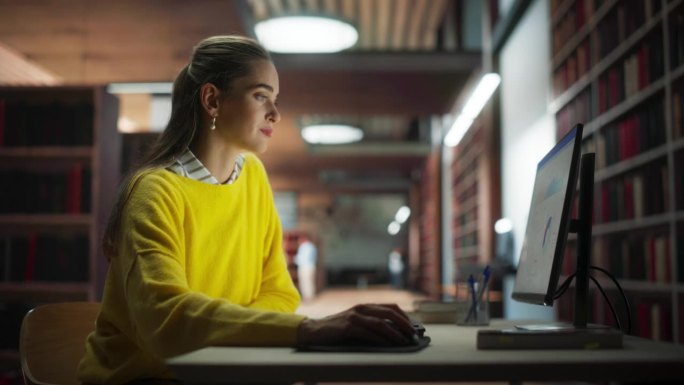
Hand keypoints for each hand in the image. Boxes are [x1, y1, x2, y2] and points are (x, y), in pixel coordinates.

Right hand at [296, 303, 416, 345]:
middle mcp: (361, 308)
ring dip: (395, 333)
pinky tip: (389, 344)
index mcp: (365, 306)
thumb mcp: (356, 322)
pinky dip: (381, 339)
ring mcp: (355, 317)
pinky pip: (369, 333)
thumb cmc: (336, 329)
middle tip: (413, 334)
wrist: (313, 331)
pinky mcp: (348, 327)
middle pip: (389, 312)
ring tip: (404, 341)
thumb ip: (371, 323)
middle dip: (404, 323)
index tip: (413, 326)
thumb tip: (393, 333)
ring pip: (381, 323)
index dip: (404, 316)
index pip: (391, 306)